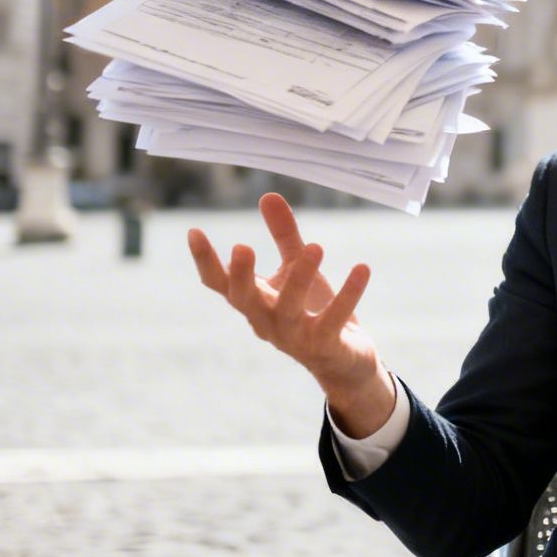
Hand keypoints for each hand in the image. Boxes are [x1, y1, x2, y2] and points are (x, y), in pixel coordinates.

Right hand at [187, 194, 390, 432]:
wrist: (344, 362)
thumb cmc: (313, 310)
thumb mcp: (295, 269)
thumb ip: (283, 235)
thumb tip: (267, 194)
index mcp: (255, 302)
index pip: (220, 284)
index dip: (205, 261)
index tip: (194, 231)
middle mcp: (267, 322)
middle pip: (245, 300)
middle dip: (241, 275)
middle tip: (241, 246)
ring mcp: (295, 337)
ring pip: (289, 309)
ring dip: (300, 278)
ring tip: (315, 246)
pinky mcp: (325, 346)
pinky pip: (334, 320)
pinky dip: (348, 295)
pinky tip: (362, 268)